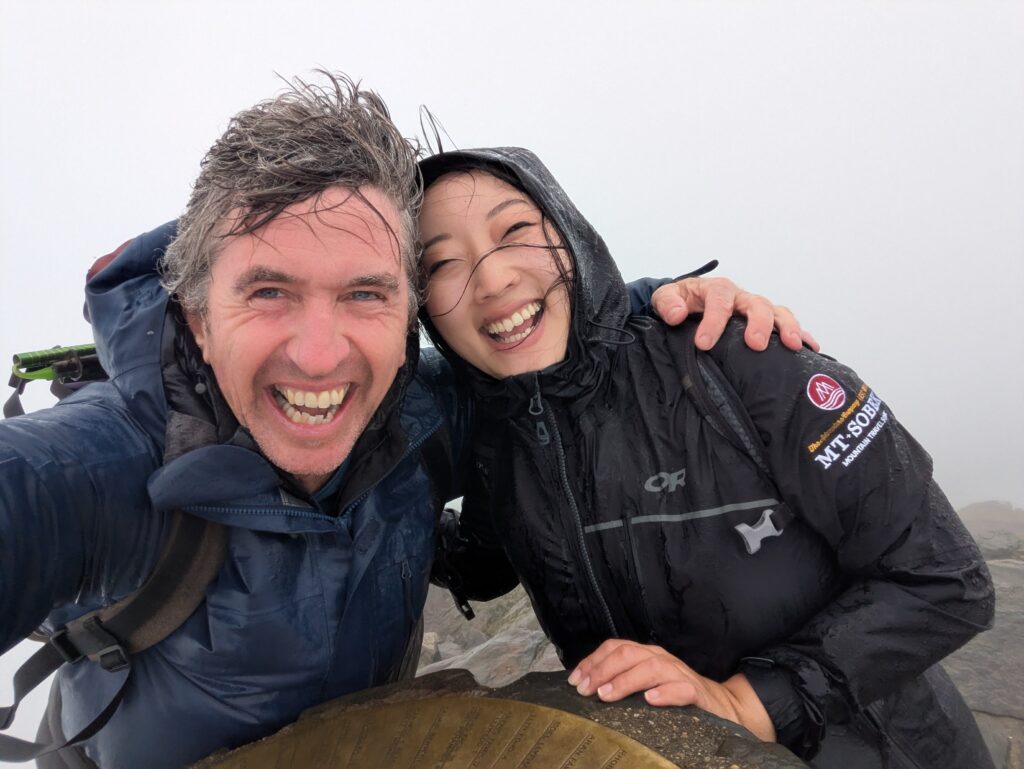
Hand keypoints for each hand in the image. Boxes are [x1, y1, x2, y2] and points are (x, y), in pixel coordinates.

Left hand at [567, 639, 775, 741]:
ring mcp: (679, 673)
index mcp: (647, 655)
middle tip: (586, 690)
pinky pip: (681, 688)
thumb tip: (587, 687)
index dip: (592, 661)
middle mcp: (662, 658)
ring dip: (626, 680)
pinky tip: (650, 701)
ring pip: (651, 668)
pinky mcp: (697, 692)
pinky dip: (665, 693)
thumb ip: (623, 681)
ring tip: (607, 694)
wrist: (722, 707)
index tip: (575, 680)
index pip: (615, 648)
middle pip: (628, 654)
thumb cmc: (676, 696)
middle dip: (602, 670)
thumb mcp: (646, 685)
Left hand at [650, 277, 818, 352]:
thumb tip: (678, 315)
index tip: (703, 344)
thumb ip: (667, 304)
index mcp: (716, 290)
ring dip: (787, 328)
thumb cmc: (679, 301)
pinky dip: (802, 334)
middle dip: (758, 323)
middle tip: (755, 345)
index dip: (713, 321)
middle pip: (756, 304)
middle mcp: (740, 297)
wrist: (687, 303)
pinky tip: (811, 349)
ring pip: (777, 312)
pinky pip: (787, 326)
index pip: (719, 300)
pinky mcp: (765, 323)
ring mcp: (756, 310)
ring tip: (793, 346)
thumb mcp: (665, 298)